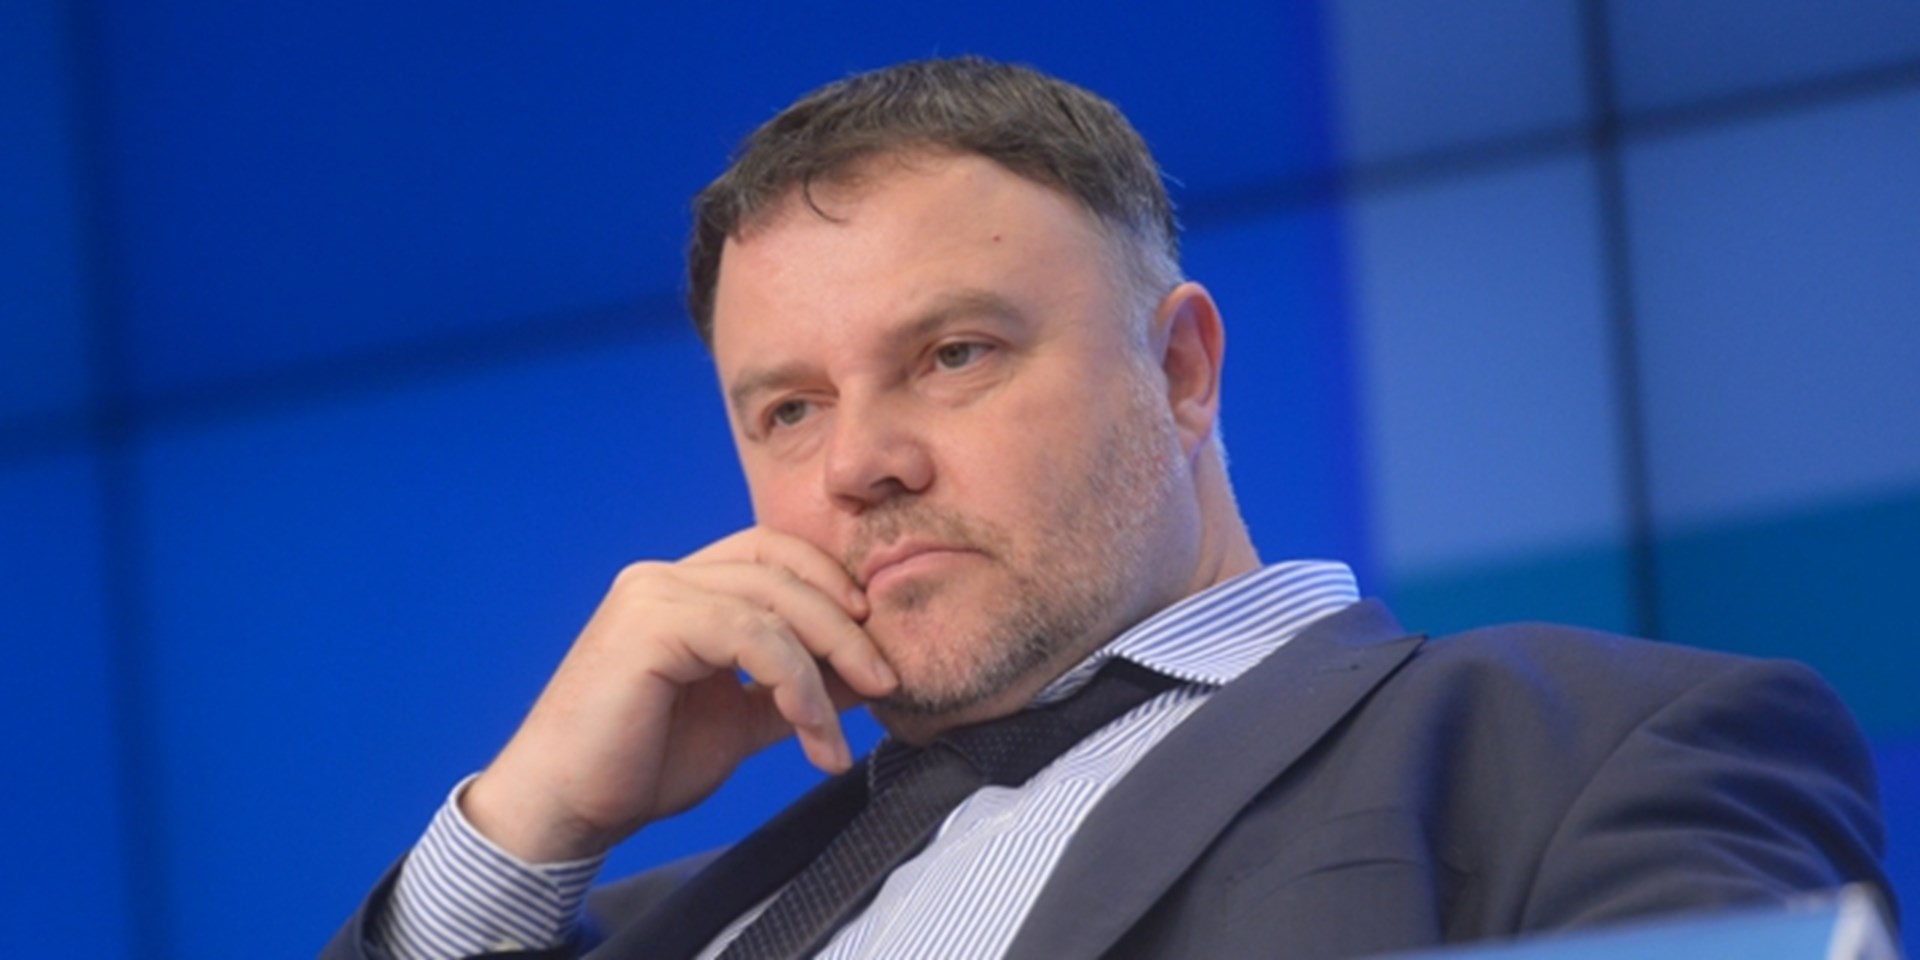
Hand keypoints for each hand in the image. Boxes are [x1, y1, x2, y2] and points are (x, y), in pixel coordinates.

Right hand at [459, 527, 896, 862]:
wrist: (564, 810)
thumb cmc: (638, 767)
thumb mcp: (739, 721)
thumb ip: (792, 691)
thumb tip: (863, 675)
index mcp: (682, 590)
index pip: (775, 555)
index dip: (831, 586)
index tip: (874, 643)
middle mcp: (665, 578)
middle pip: (782, 569)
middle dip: (845, 624)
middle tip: (887, 678)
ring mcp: (654, 593)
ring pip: (774, 602)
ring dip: (827, 664)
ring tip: (841, 732)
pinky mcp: (650, 623)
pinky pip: (752, 637)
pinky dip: (796, 684)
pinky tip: (813, 735)